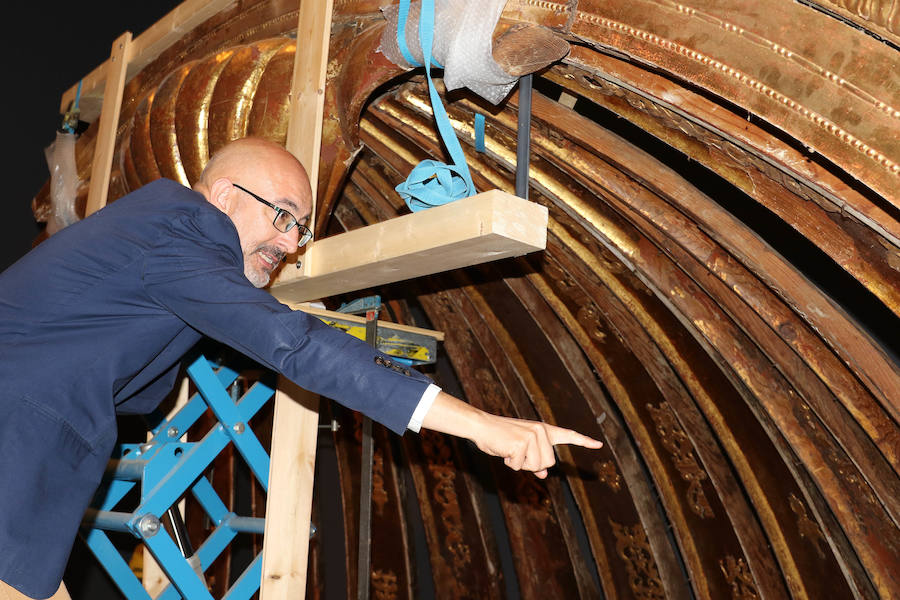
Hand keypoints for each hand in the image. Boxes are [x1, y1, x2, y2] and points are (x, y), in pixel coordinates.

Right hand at [471, 413, 602, 478]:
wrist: (482, 425)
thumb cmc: (500, 438)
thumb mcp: (520, 448)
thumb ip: (534, 460)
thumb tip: (544, 474)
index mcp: (544, 430)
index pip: (568, 435)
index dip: (584, 442)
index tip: (598, 445)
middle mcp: (541, 431)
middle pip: (548, 464)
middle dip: (531, 465)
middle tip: (516, 452)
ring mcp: (532, 436)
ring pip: (536, 467)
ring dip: (520, 464)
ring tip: (510, 450)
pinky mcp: (521, 443)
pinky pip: (519, 466)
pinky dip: (509, 463)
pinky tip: (504, 450)